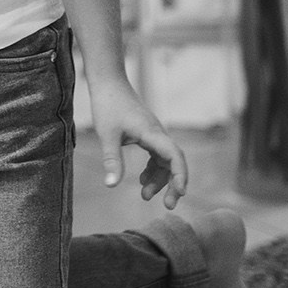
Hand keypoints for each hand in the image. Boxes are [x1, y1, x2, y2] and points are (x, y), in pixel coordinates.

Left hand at [89, 75, 187, 208]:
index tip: (181, 193)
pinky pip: (156, 155)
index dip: (180, 175)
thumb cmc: (107, 105)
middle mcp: (158, 133)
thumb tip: (111, 186)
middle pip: (175, 161)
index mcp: (152, 133)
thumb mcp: (107, 135)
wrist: (108, 82)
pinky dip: (152, 169)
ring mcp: (154, 133)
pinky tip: (141, 180)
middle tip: (168, 206)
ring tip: (145, 196)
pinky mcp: (147, 133)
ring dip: (159, 179)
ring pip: (165, 160)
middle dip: (174, 184)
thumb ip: (111, 160)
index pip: (174, 156)